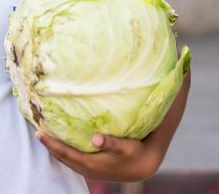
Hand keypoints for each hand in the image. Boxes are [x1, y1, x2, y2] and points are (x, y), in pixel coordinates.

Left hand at [35, 71, 190, 182]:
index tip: (96, 138)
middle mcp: (112, 164)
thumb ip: (174, 86)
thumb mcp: (167, 110)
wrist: (142, 165)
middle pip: (87, 160)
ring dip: (55, 149)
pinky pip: (69, 159)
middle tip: (46, 134)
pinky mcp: (88, 169)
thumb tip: (180, 50)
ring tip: (38, 133)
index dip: (109, 143)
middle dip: (67, 149)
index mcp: (131, 151)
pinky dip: (56, 150)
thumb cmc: (152, 131)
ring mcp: (99, 169)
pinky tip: (41, 135)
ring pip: (73, 161)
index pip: (120, 147)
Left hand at [35, 131, 159, 181]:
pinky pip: (72, 159)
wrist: (143, 167)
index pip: (65, 153)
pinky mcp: (91, 168)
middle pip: (61, 157)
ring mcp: (88, 170)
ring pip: (66, 159)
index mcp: (90, 164)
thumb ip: (110, 142)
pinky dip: (63, 150)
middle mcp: (86, 169)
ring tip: (45, 135)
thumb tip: (95, 138)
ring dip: (55, 148)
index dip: (51, 144)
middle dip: (49, 145)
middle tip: (37, 131)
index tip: (38, 134)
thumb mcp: (125, 146)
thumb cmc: (134, 154)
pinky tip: (62, 142)